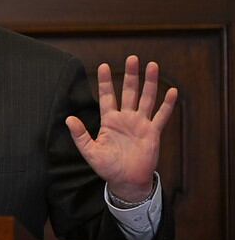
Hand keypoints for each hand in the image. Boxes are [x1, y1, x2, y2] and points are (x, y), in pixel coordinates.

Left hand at [66, 55, 177, 201]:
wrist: (126, 181)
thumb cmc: (107, 167)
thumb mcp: (90, 151)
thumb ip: (80, 135)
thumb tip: (68, 119)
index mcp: (109, 121)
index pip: (106, 96)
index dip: (104, 82)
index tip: (103, 66)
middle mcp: (125, 118)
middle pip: (129, 92)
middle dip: (130, 75)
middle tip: (132, 58)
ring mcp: (140, 124)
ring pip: (146, 98)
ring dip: (150, 83)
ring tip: (152, 65)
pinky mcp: (153, 133)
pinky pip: (161, 116)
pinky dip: (167, 104)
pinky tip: (172, 91)